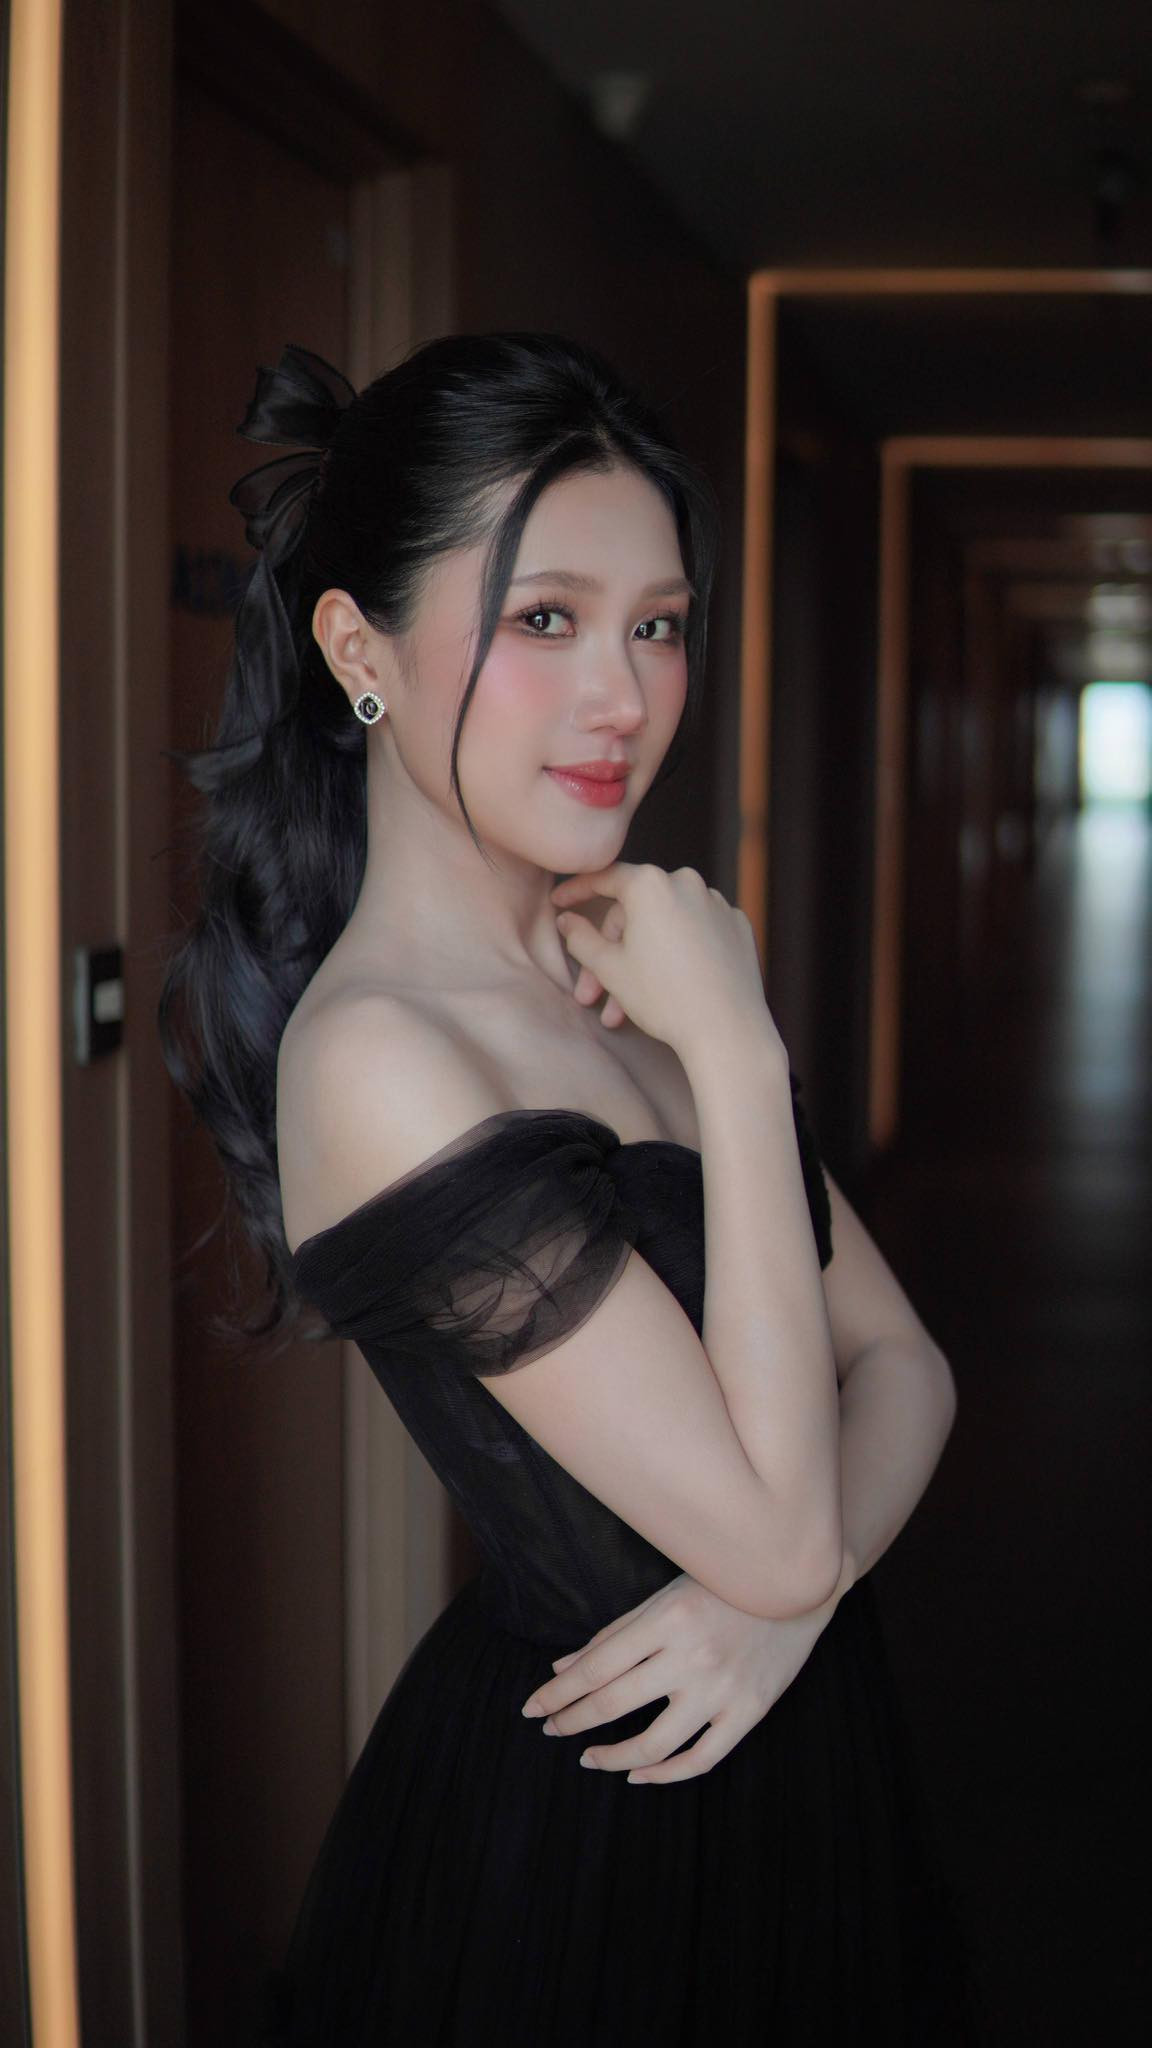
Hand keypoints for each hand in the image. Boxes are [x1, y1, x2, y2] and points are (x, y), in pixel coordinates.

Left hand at [520, 1563, 852, 1784]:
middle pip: (613, 1703)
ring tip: (588, 1758)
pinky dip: (665, 1774)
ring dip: (612, 1757)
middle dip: (570, 1721)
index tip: (532, 1708)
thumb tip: (562, 1667)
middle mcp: (691, 1656)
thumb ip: (614, 1634)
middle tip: (549, 1729)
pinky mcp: (749, 1712)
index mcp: (665, 1620)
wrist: (794, 1588)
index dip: (557, 1693)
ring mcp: (722, 1690)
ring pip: (654, 1744)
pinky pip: (701, 1759)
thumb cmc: (720, 1586)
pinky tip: (638, 1774)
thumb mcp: (662, 1598)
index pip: (595, 1667)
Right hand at [549, 862, 775, 1061]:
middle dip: (612, 954)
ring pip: (665, 926)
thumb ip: (581, 938)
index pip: (605, 878)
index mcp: (651, 885)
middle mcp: (688, 883)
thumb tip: (567, 920)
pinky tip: (670, 985)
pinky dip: (679, 953)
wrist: (727, 1029)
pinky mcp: (737, 926)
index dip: (577, 891)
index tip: (560, 902)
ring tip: (625, 1009)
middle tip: (594, 994)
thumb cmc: (665, 998)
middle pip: (636, 912)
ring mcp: (717, 904)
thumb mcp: (610, 968)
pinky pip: (696, 932)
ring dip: (642, 960)